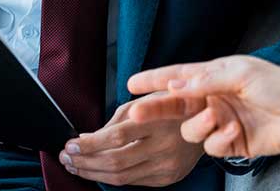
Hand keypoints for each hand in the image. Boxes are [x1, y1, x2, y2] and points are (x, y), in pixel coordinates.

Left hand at [58, 92, 204, 186]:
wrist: (211, 120)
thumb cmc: (177, 103)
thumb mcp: (151, 97)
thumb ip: (121, 115)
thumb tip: (90, 136)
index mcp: (159, 119)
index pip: (116, 136)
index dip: (90, 143)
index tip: (71, 143)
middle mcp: (164, 145)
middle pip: (115, 161)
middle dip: (85, 161)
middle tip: (67, 156)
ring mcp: (166, 164)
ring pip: (121, 176)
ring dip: (93, 172)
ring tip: (76, 165)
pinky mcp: (168, 177)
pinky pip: (133, 182)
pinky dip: (111, 177)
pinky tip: (99, 170)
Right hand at [127, 56, 279, 159]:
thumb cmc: (278, 85)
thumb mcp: (242, 73)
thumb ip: (207, 80)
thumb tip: (177, 84)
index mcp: (218, 74)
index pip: (180, 75)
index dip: (156, 79)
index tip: (132, 83)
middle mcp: (215, 97)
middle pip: (177, 104)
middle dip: (156, 108)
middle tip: (135, 114)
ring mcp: (221, 121)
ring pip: (191, 129)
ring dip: (200, 124)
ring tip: (218, 117)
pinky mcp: (230, 143)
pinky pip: (211, 146)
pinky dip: (219, 139)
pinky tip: (235, 131)